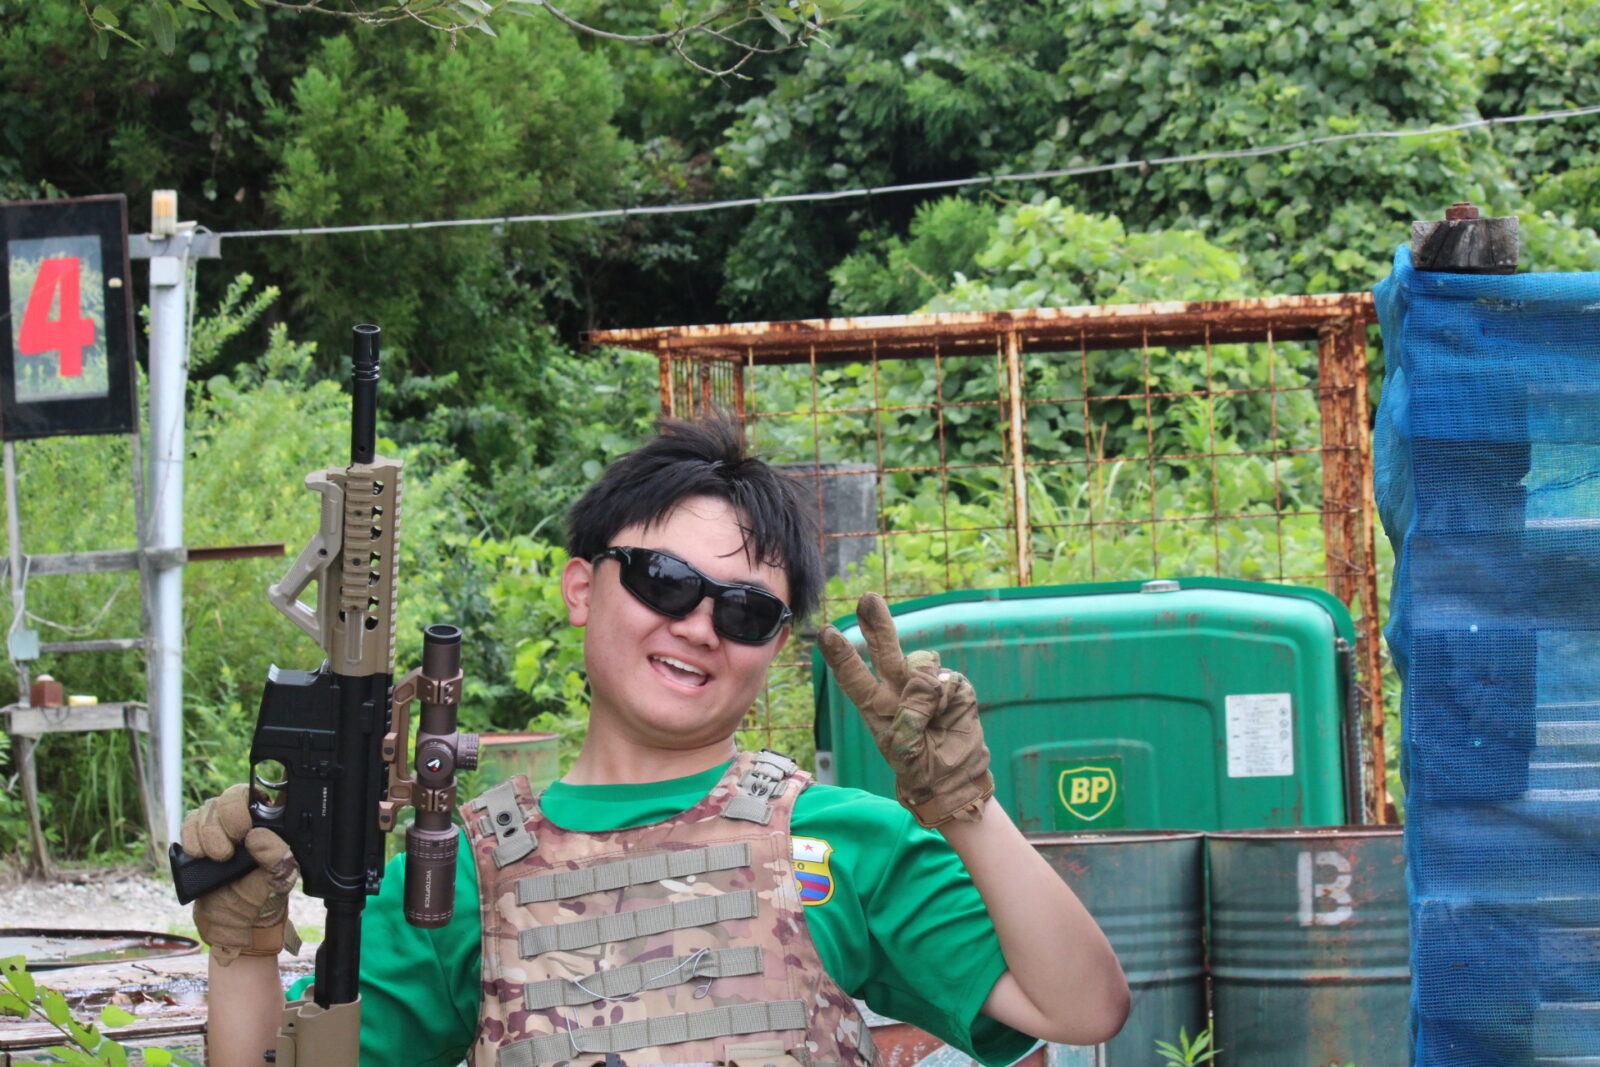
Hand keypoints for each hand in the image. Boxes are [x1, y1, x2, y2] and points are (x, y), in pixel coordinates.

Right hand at [180, 783, 300, 964]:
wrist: (234, 924)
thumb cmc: (263, 898)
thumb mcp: (280, 880)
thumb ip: (277, 855)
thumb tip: (256, 835)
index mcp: (272, 825)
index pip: (260, 794)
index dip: (247, 802)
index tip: (244, 828)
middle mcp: (247, 822)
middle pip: (230, 797)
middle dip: (224, 821)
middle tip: (227, 850)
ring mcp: (221, 829)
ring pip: (207, 809)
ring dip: (207, 834)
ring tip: (218, 858)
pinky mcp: (199, 841)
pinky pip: (188, 824)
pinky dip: (190, 837)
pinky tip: (199, 854)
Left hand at [818, 592, 993, 827]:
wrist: (955, 779)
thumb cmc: (922, 768)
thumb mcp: (906, 750)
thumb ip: (910, 716)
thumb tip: (927, 683)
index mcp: (876, 706)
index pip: (854, 676)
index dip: (841, 655)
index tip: (826, 632)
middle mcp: (898, 690)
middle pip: (886, 649)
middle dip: (877, 623)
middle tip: (868, 599)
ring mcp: (926, 686)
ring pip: (921, 664)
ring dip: (923, 690)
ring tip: (930, 721)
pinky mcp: (954, 687)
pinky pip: (948, 680)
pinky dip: (947, 698)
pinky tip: (949, 716)